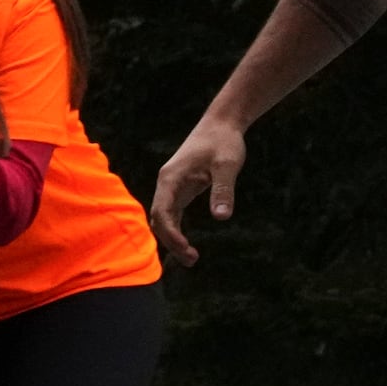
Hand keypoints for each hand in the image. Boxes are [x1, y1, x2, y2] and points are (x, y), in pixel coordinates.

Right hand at [148, 116, 246, 264]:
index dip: (171, 234)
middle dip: (171, 242)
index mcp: (171, 178)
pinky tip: (187, 245)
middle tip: (192, 260)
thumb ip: (223, 190)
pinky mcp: (182, 189)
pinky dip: (177, 230)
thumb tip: (222, 218)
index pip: (162, 213)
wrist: (221, 124)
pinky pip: (173, 214)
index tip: (187, 249)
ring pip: (164, 219)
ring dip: (173, 239)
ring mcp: (172, 187)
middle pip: (159, 220)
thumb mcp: (227, 164)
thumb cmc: (224, 141)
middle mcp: (167, 184)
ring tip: (191, 258)